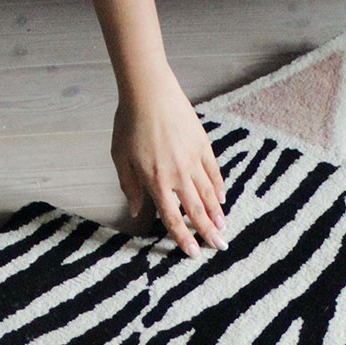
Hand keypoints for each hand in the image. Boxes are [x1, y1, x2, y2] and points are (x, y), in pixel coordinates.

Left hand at [111, 68, 226, 257]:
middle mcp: (177, 175)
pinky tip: (222, 198)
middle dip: (208, 231)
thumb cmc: (130, 123)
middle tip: (220, 246)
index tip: (193, 252)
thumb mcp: (121, 158)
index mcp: (156, 181)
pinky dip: (219, 186)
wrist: (149, 90)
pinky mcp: (202, 145)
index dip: (183, 237)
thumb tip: (137, 211)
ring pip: (208, 193)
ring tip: (223, 227)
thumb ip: (130, 187)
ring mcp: (193, 160)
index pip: (172, 218)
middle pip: (196, 210)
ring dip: (216, 213)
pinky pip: (213, 171)